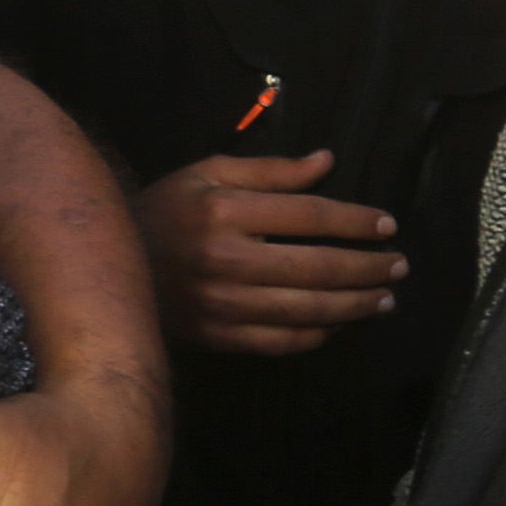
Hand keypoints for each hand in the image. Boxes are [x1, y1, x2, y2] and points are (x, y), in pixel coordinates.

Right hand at [136, 150, 404, 354]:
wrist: (107, 264)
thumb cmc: (165, 209)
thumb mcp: (209, 173)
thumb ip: (270, 171)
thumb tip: (326, 163)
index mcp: (226, 212)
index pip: (310, 216)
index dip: (356, 221)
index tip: (387, 226)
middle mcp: (226, 259)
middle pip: (317, 266)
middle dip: (367, 268)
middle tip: (399, 267)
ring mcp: (221, 303)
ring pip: (306, 309)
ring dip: (353, 306)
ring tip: (383, 300)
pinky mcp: (216, 335)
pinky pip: (279, 342)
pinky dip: (316, 336)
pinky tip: (338, 325)